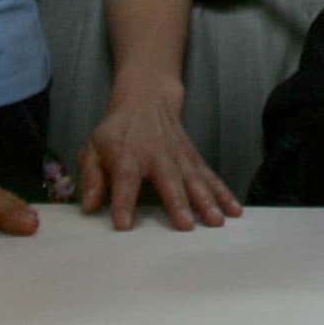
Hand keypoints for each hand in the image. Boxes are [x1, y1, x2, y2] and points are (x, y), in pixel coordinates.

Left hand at [81, 81, 242, 230]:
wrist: (147, 99)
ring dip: (207, 201)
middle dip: (178, 202)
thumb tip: (89, 206)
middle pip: (168, 180)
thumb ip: (91, 178)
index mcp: (127, 155)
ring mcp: (179, 157)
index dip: (123, 201)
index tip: (123, 224)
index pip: (124, 179)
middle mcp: (156, 155)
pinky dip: (224, 193)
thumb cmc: (117, 131)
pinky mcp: (194, 159)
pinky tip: (234, 210)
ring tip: (216, 221)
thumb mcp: (93, 148)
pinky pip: (210, 177)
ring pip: (195, 179)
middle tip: (186, 225)